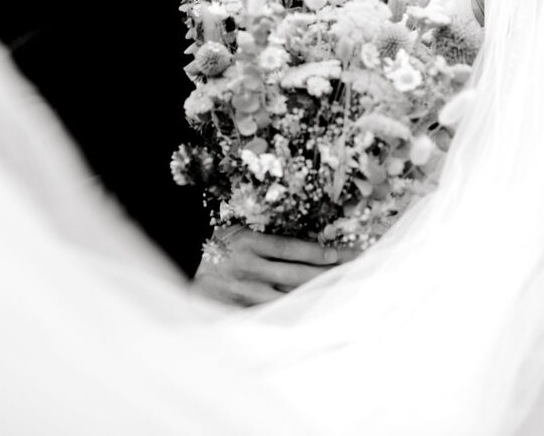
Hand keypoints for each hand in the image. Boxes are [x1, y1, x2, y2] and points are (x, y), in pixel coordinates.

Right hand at [193, 224, 343, 306]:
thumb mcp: (239, 230)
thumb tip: (305, 244)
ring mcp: (246, 292)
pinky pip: (274, 312)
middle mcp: (249, 268)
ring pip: (289, 296)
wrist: (189, 271)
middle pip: (296, 274)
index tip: (339, 256)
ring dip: (316, 295)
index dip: (317, 252)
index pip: (290, 248)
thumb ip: (266, 237)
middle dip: (327, 273)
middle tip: (353, 271)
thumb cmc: (219, 245)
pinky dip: (295, 312)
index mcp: (248, 243)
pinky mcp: (243, 309)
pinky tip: (315, 312)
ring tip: (342, 293)